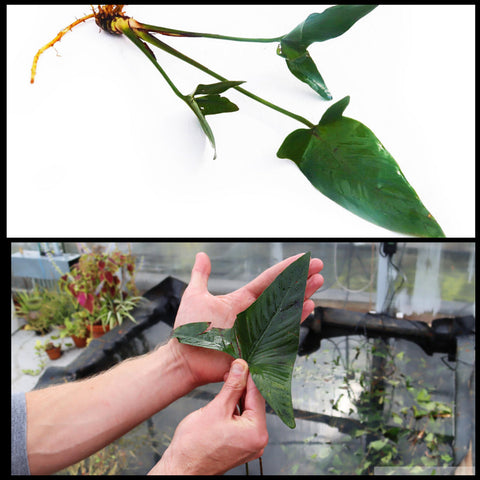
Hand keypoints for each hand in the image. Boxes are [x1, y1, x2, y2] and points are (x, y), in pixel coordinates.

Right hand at [149, 359, 266, 474]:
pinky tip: (225, 398)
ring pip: (247, 410)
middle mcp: (257, 440)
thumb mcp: (216, 408)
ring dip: (237, 396)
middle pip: (254, 402)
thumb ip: (232, 386)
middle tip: (232, 369)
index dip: (249, 375)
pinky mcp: (240, 445)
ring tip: (227, 381)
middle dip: (243, 385)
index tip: (242, 362)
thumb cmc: (194, 445)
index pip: (257, 394)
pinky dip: (234, 408)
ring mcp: (249, 444)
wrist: (181, 468)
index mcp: (256, 432)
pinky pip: (242, 420)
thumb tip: (241, 367)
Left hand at [168, 251, 323, 387]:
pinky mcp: (260, 345)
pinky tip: (308, 306)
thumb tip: (201, 255)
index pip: (269, 279)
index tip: (304, 257)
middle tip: (319, 267)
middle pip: (283, 291)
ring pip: (286, 308)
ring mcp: (259, 328)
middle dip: (301, 278)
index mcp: (241, 299)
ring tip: (318, 282)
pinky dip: (296, 318)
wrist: (186, 358)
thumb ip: (201, 275)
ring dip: (303, 295)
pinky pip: (283, 330)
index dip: (287, 268)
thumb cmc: (189, 329)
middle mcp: (254, 312)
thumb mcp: (195, 296)